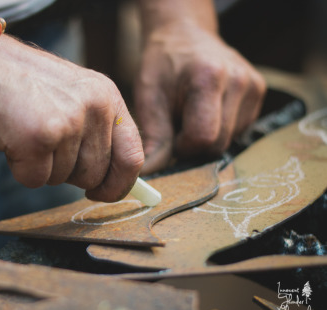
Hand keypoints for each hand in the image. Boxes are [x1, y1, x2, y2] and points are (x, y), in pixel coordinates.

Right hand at [0, 35, 143, 201]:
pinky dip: (20, 169)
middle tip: (45, 145)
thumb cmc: (22, 84)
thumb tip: (110, 184)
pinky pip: (35, 180)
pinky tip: (12, 139)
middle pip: (95, 174)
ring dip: (42, 166)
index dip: (120, 184)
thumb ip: (96, 132)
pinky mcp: (38, 138)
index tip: (103, 193)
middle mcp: (94, 107)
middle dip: (69, 172)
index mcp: (107, 96)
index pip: (133, 155)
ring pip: (63, 179)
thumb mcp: (73, 96)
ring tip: (26, 132)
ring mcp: (68, 122)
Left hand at [134, 22, 266, 173]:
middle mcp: (239, 80)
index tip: (170, 134)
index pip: (203, 137)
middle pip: (219, 143)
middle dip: (194, 145)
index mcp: (208, 77)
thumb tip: (148, 177)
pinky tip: (207, 111)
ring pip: (231, 140)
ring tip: (191, 114)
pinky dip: (220, 129)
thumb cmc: (163, 66)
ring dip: (207, 138)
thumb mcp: (149, 96)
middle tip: (177, 126)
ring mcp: (253, 85)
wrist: (184, 36)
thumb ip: (154, 137)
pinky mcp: (258, 92)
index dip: (182, 146)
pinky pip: (239, 130)